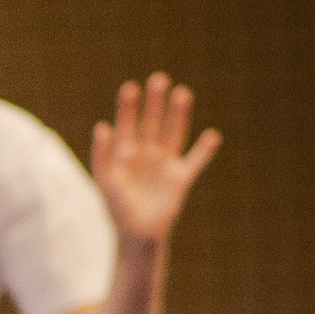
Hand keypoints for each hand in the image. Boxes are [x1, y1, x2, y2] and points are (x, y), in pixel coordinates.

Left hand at [91, 73, 221, 243]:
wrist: (136, 234)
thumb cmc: (117, 207)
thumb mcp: (105, 180)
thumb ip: (102, 154)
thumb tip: (102, 126)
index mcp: (125, 153)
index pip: (127, 124)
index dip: (128, 107)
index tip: (130, 87)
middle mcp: (146, 154)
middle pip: (152, 122)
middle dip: (155, 102)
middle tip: (159, 79)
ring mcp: (164, 164)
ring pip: (173, 133)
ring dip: (178, 114)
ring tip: (182, 93)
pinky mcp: (180, 178)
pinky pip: (195, 161)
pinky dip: (204, 150)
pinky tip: (212, 136)